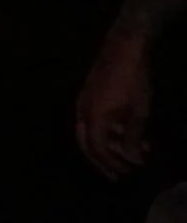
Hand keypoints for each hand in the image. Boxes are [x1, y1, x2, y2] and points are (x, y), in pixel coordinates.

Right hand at [77, 33, 152, 179]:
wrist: (124, 47)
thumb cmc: (133, 81)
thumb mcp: (139, 113)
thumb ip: (134, 138)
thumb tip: (133, 159)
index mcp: (92, 117)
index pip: (96, 148)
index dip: (111, 164)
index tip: (126, 174)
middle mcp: (83, 111)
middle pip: (87, 143)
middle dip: (103, 160)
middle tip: (119, 173)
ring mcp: (85, 101)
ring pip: (92, 131)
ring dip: (112, 145)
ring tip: (135, 152)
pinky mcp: (91, 94)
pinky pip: (94, 119)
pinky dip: (110, 131)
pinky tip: (129, 132)